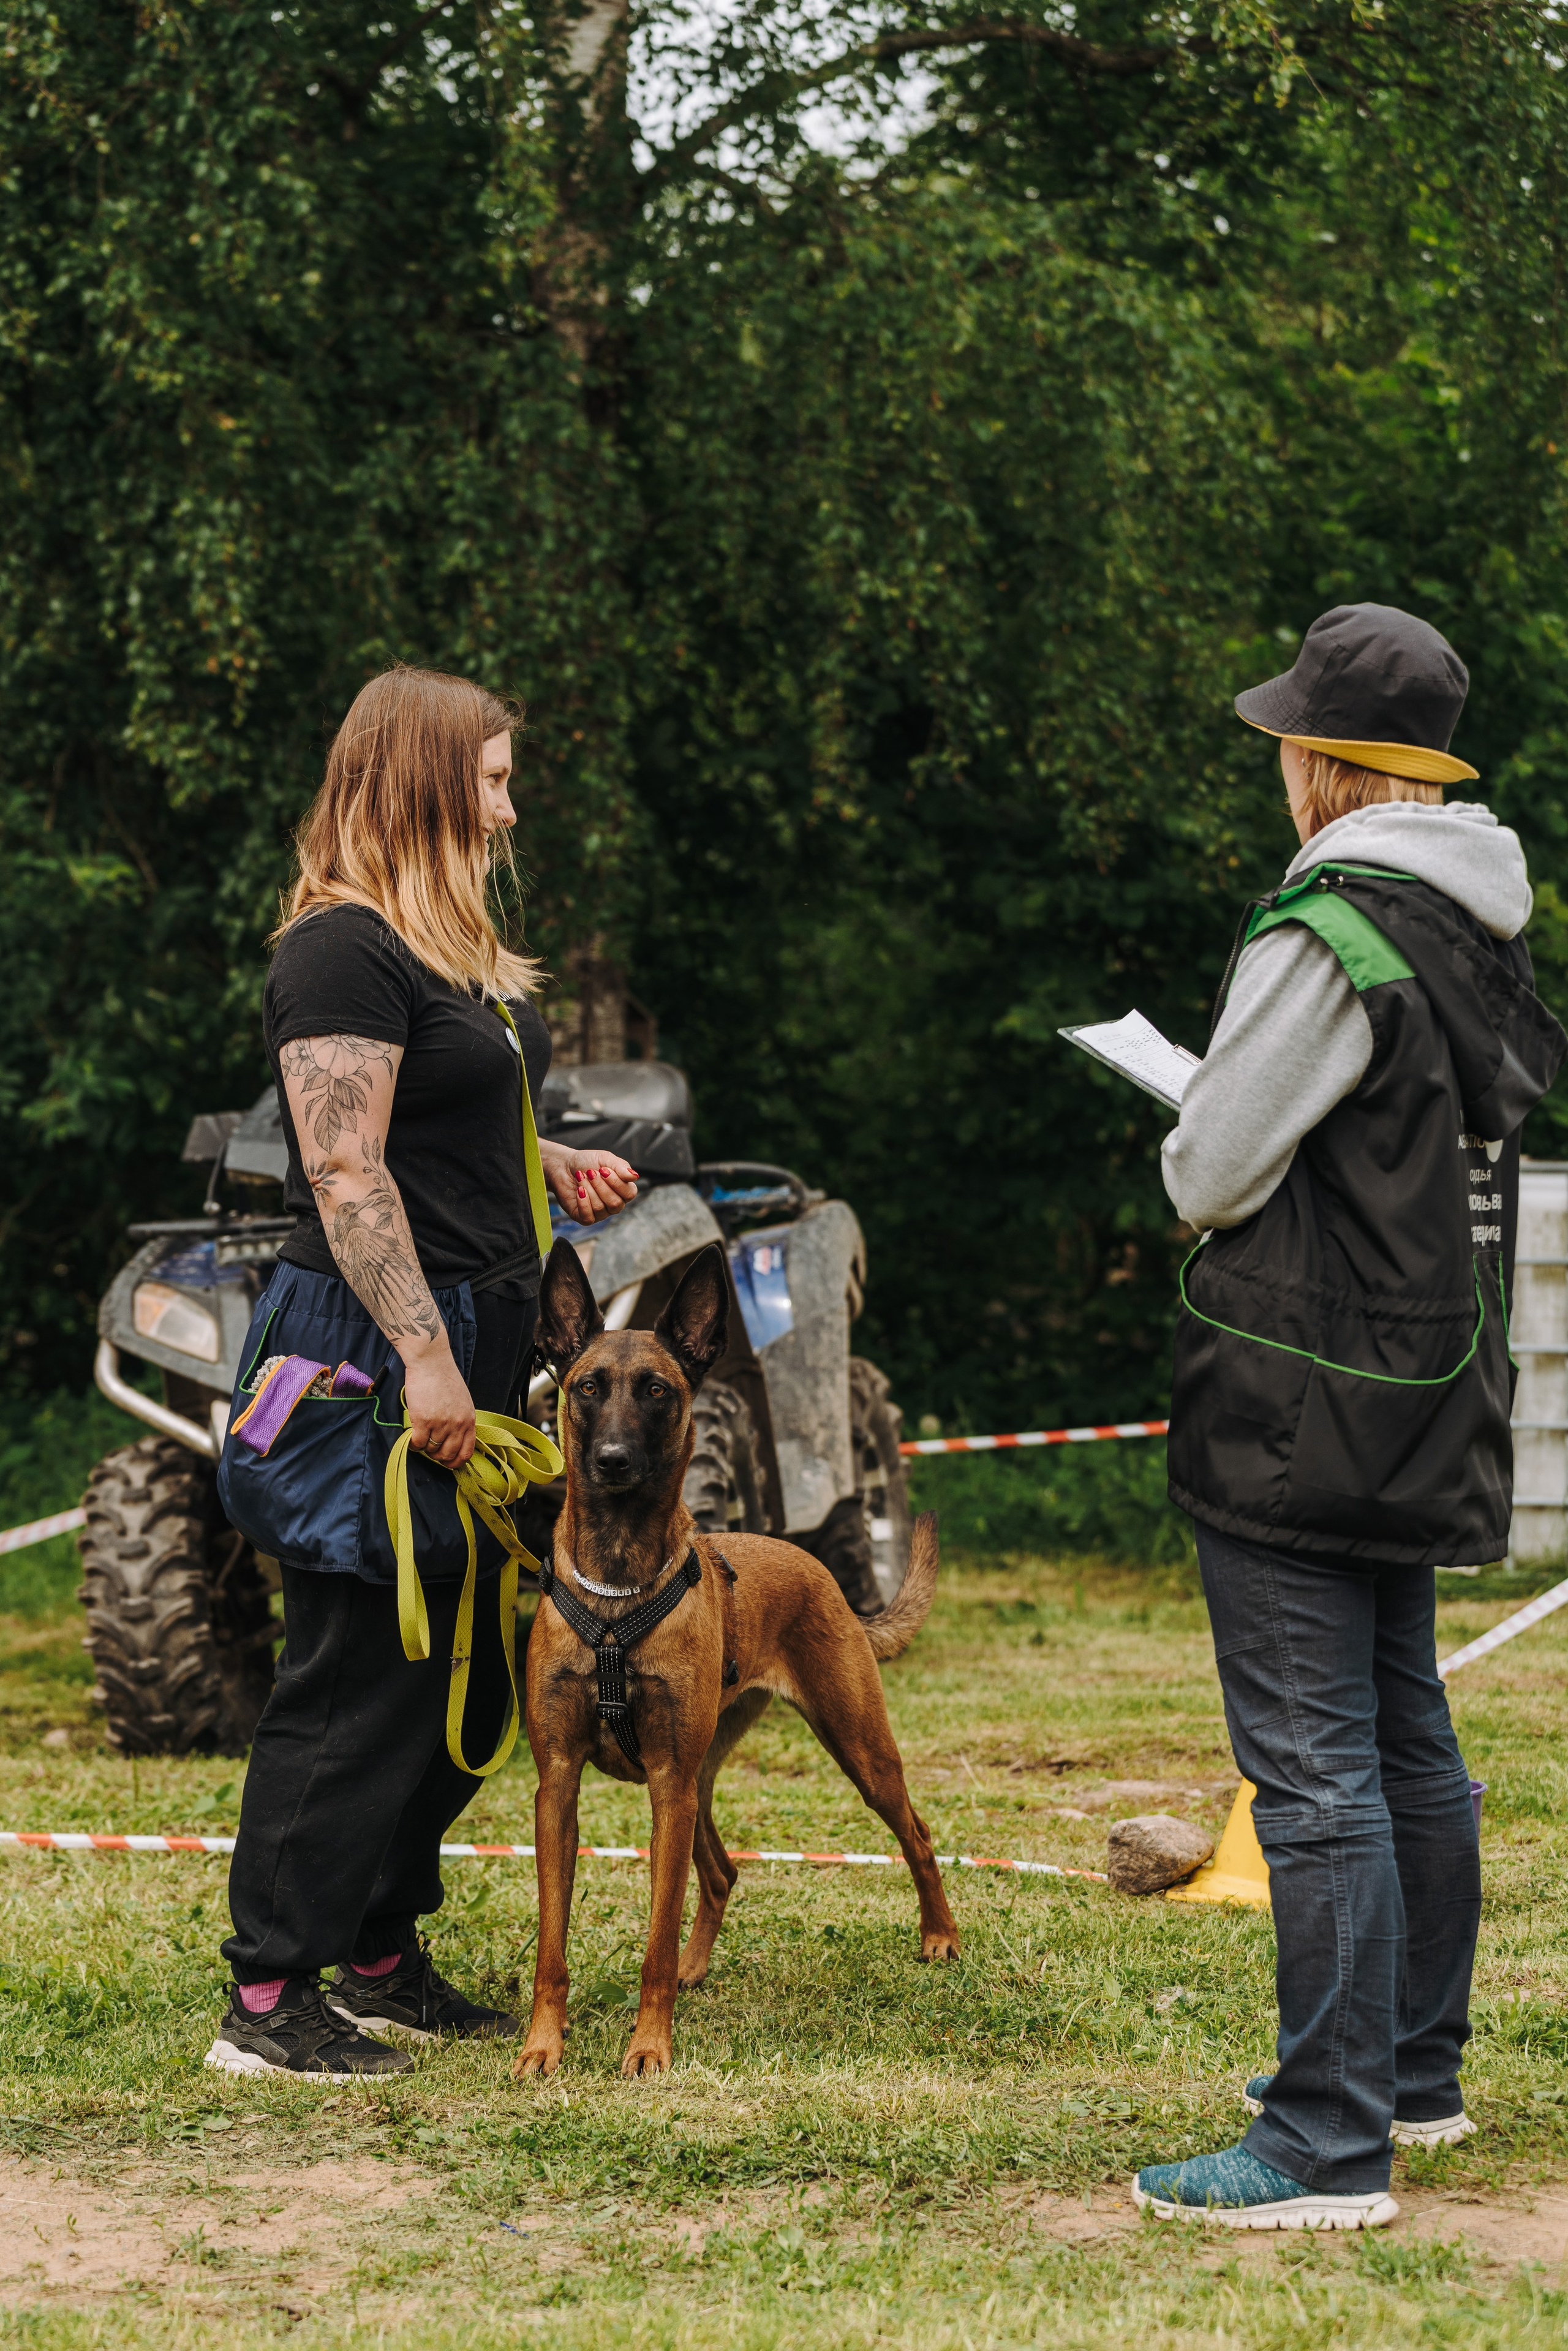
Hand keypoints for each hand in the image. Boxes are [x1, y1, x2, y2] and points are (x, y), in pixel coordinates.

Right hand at [403, 1339, 476, 1468]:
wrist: (431, 1363)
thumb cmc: (444, 1378)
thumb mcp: (462, 1400)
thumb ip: (461, 1419)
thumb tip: (454, 1437)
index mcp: (469, 1420)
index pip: (467, 1452)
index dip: (456, 1462)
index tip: (448, 1463)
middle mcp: (457, 1424)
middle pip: (448, 1454)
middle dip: (437, 1456)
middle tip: (430, 1449)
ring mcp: (441, 1424)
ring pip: (431, 1450)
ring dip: (424, 1448)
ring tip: (420, 1438)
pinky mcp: (424, 1421)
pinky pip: (417, 1444)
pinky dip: (413, 1444)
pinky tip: (411, 1437)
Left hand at [541, 1143, 637, 1224]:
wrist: (563, 1166)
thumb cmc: (586, 1162)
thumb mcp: (605, 1159)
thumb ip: (621, 1167)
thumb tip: (635, 1176)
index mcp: (623, 1190)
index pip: (629, 1193)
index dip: (616, 1182)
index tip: (602, 1169)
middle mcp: (614, 1204)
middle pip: (615, 1203)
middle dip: (600, 1186)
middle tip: (590, 1173)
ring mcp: (600, 1213)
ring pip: (600, 1208)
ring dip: (588, 1189)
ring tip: (580, 1177)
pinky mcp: (585, 1218)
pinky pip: (588, 1217)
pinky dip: (583, 1202)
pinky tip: (578, 1190)